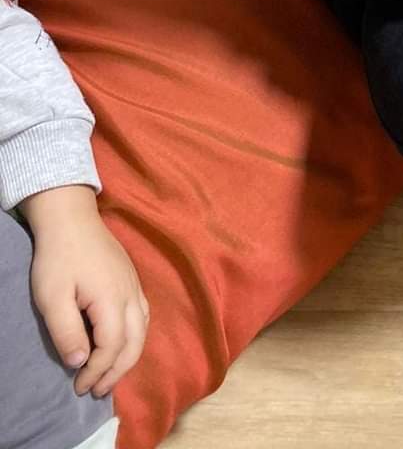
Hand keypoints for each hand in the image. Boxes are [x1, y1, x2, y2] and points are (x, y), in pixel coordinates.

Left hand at [21, 185, 148, 398]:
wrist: (71, 218)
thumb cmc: (58, 258)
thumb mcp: (52, 297)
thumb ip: (67, 332)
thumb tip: (79, 363)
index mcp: (112, 300)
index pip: (112, 347)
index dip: (97, 371)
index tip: (78, 386)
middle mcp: (130, 294)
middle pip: (135, 342)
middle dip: (117, 372)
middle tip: (97, 391)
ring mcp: (134, 285)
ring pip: (143, 329)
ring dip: (129, 356)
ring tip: (110, 374)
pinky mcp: (132, 279)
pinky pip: (143, 315)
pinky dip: (136, 337)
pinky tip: (122, 342)